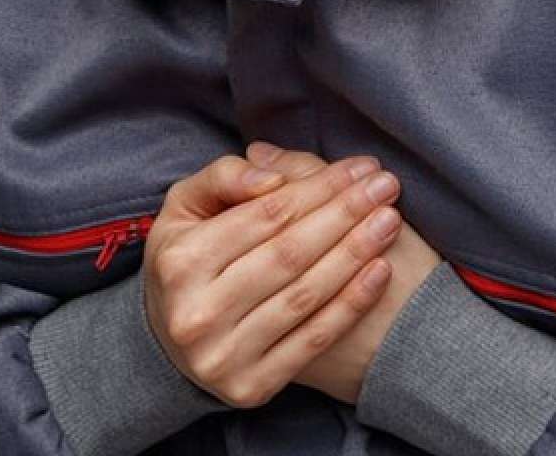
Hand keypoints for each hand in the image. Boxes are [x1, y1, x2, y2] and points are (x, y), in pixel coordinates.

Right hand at [142, 151, 402, 407]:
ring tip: (390, 220)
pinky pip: (312, 340)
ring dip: (356, 253)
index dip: (318, 187)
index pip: (266, 214)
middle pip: (290, 253)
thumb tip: (272, 177)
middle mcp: (198, 311)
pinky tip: (380, 271)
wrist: (166, 343)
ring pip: (305, 296)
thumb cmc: (186, 257)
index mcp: (180, 259)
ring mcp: (224, 355)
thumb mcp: (185, 204)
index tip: (359, 168)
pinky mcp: (251, 387)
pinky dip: (350, 305)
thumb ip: (224, 177)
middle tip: (386, 186)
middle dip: (345, 214)